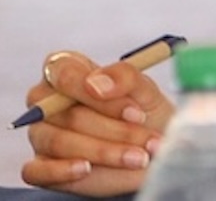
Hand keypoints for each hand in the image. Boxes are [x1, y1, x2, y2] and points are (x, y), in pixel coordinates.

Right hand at [20, 50, 174, 196]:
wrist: (149, 149)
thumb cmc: (142, 112)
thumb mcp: (145, 90)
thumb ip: (124, 77)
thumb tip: (96, 83)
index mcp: (65, 71)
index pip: (64, 72)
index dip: (96, 91)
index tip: (133, 111)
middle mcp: (46, 103)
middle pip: (69, 114)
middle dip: (116, 129)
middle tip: (151, 141)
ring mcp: (40, 135)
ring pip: (60, 142)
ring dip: (104, 152)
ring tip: (139, 158)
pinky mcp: (39, 167)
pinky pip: (36, 171)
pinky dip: (61, 171)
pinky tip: (86, 169)